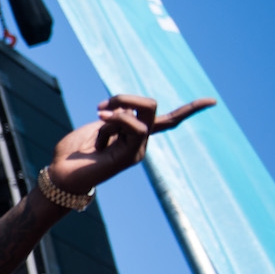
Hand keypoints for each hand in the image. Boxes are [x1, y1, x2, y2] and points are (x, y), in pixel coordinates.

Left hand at [48, 95, 215, 194]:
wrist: (60, 176)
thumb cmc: (71, 154)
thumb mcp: (94, 126)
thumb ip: (114, 115)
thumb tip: (125, 110)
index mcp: (132, 134)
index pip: (168, 121)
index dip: (190, 110)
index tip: (214, 102)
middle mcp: (139, 143)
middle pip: (151, 106)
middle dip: (125, 97)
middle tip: (99, 107)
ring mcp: (138, 151)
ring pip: (143, 114)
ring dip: (116, 111)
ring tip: (96, 123)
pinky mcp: (132, 156)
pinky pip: (136, 127)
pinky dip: (118, 120)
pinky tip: (99, 131)